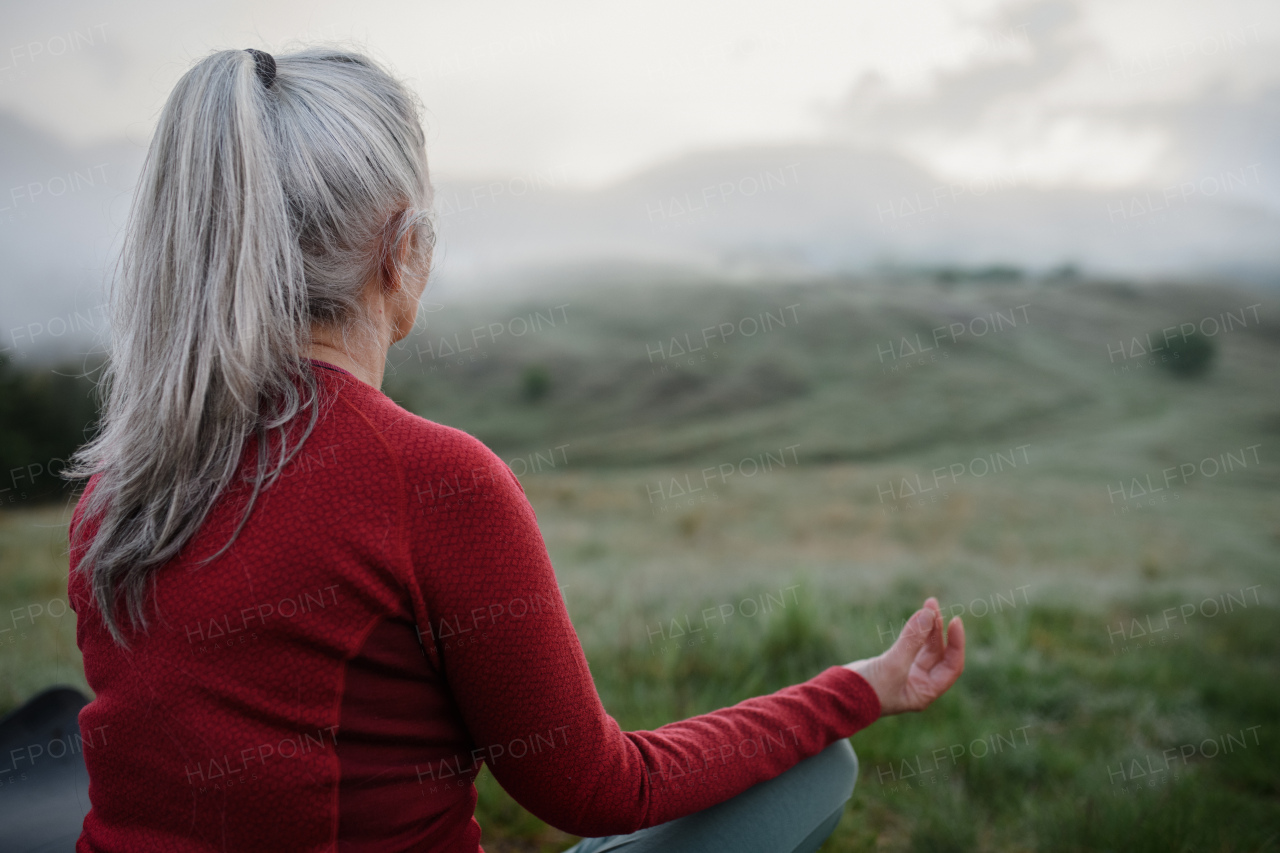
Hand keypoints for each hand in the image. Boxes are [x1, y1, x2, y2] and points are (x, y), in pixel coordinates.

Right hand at [844, 597, 964, 714]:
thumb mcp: (893, 664)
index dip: (956, 644)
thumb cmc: (867, 689)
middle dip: (938, 628)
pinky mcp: (893, 664)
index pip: (951, 666)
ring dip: (927, 627)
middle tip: (933, 605)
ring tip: (928, 604)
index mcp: (925, 692)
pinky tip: (917, 617)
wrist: (837, 697)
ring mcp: (907, 674)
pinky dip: (914, 631)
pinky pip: (910, 644)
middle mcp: (920, 684)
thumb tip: (928, 613)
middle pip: (938, 653)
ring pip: (925, 647)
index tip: (955, 621)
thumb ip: (911, 639)